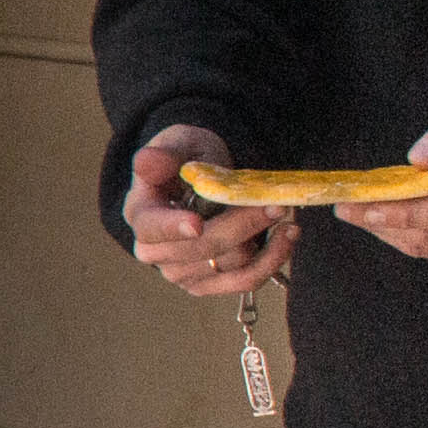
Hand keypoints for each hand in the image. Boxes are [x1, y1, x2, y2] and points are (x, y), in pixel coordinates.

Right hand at [124, 123, 291, 298]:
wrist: (203, 181)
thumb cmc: (188, 160)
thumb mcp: (179, 143)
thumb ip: (165, 152)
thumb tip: (146, 161)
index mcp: (140, 214)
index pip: (152, 228)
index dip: (174, 228)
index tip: (197, 224)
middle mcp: (154, 251)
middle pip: (202, 247)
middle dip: (242, 224)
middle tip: (275, 203)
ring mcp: (180, 272)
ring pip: (230, 262)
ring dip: (262, 237)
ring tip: (282, 210)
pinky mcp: (208, 284)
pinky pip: (245, 281)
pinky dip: (272, 261)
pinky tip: (287, 237)